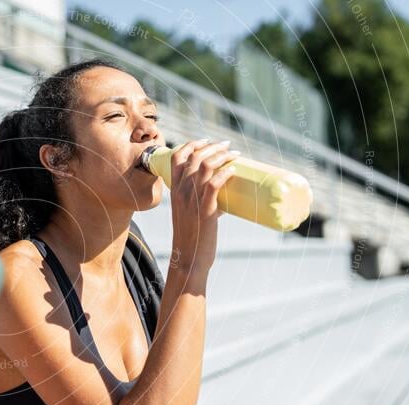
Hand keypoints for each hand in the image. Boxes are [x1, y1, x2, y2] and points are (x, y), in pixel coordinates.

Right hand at [168, 139, 238, 272]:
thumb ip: (203, 204)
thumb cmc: (192, 238)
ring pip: (205, 166)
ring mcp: (192, 200)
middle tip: (227, 146)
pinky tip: (233, 170)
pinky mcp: (205, 210)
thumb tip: (225, 200)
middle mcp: (181, 192)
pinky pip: (214, 184)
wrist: (188, 258)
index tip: (206, 141)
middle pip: (195, 157)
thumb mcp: (189, 214)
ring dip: (222, 155)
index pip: (177, 157)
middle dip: (212, 146)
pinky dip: (225, 173)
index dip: (192, 144)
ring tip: (234, 154)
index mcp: (174, 191)